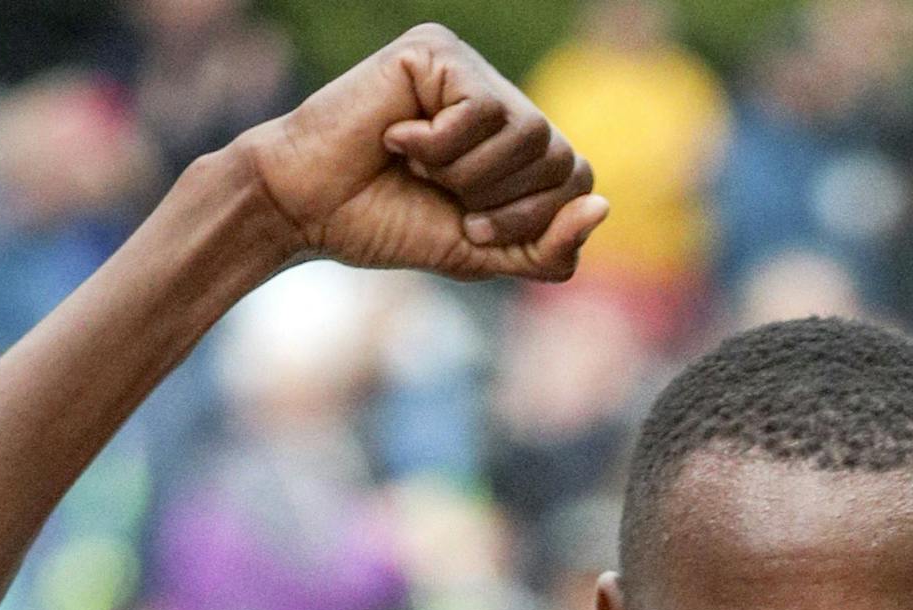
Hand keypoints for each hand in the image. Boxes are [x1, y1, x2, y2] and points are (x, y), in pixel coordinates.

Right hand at [230, 23, 606, 281]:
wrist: (309, 208)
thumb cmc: (386, 224)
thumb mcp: (481, 254)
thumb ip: (547, 248)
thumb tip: (604, 206)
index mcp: (513, 144)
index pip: (576, 179)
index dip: (535, 221)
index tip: (471, 231)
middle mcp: (498, 100)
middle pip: (561, 157)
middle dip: (503, 203)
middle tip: (446, 200)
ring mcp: (468, 69)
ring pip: (528, 132)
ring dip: (471, 175)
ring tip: (422, 168)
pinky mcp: (435, 51)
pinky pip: (483, 109)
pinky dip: (441, 145)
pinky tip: (397, 138)